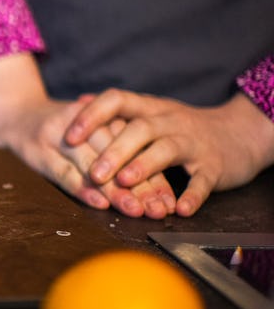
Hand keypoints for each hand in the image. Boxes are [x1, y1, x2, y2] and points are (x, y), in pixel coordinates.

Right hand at [0, 56, 175, 217]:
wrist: (11, 113)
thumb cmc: (58, 128)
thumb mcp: (90, 129)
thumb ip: (116, 147)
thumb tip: (152, 186)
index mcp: (103, 116)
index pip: (135, 148)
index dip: (153, 175)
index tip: (169, 201)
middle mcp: (84, 124)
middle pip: (119, 156)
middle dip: (142, 185)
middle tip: (159, 210)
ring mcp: (59, 136)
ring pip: (93, 165)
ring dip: (116, 190)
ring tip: (135, 210)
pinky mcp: (38, 151)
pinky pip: (63, 172)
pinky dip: (82, 188)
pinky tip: (98, 203)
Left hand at [64, 89, 273, 216]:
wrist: (240, 132)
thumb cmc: (183, 127)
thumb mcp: (152, 112)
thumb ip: (119, 111)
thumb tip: (79, 101)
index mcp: (150, 108)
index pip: (117, 100)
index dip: (92, 116)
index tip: (69, 136)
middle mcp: (170, 121)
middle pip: (140, 128)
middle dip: (114, 150)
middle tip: (93, 173)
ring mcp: (193, 142)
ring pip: (167, 149)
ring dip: (144, 166)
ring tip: (124, 183)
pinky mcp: (215, 165)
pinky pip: (203, 179)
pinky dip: (192, 194)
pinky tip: (180, 208)